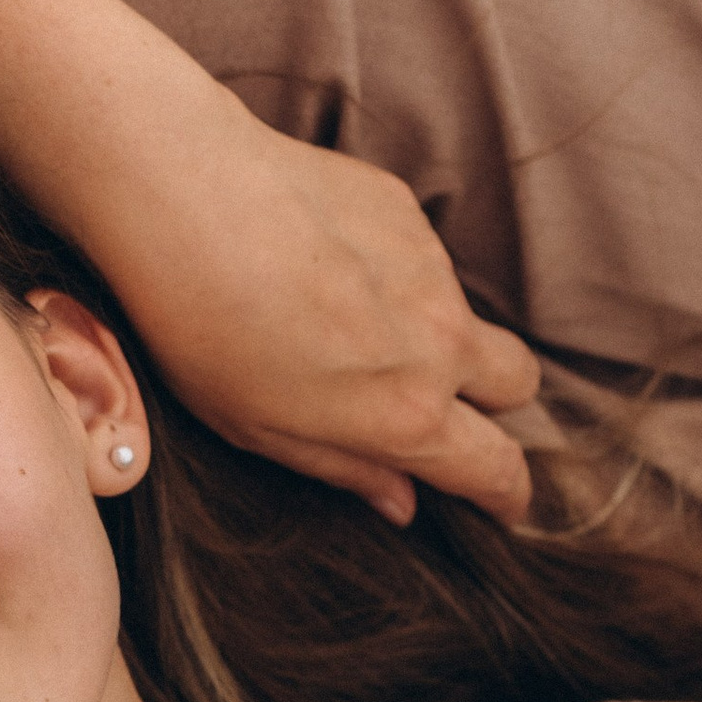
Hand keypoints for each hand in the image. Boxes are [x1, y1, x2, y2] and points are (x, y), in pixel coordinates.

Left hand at [76, 102, 538, 526]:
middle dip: (494, 403)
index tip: (503, 504)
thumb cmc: (203, 329)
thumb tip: (403, 503)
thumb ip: (345, 467)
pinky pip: (422, 260)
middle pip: (518, 383)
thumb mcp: (258, 430)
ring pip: (465, 315)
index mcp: (407, 413)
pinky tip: (321, 268)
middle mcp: (441, 341)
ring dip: (432, 332)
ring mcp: (432, 270)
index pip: (496, 466)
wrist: (183, 198)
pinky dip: (392, 276)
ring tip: (341, 327)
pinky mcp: (408, 212)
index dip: (508, 493)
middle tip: (439, 409)